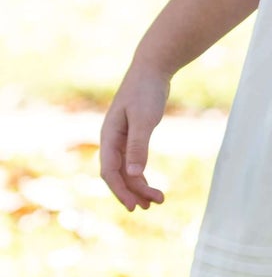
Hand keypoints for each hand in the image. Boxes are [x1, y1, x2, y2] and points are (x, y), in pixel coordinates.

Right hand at [100, 61, 170, 210]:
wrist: (152, 69)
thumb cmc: (146, 91)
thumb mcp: (143, 119)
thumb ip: (138, 146)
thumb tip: (132, 174)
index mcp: (108, 137)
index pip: (110, 172)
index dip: (121, 191)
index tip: (135, 206)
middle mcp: (112, 140)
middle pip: (117, 174)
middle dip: (132, 192)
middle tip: (151, 206)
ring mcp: (121, 138)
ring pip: (126, 170)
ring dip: (139, 186)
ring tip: (157, 200)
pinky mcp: (133, 135)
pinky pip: (133, 161)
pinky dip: (141, 174)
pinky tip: (150, 183)